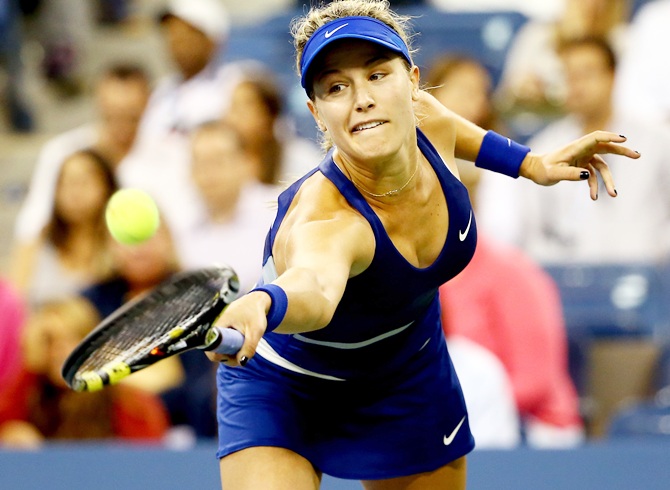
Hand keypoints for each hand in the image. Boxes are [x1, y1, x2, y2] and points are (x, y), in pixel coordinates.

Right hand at [205, 291, 270, 366]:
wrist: (257, 302)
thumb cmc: (255, 314)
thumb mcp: (256, 331)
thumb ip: (250, 347)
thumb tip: (242, 362)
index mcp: (217, 324)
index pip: (210, 347)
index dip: (220, 356)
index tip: (235, 357)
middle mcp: (213, 327)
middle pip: (214, 351)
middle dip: (227, 358)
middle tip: (243, 357)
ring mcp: (217, 329)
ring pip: (218, 349)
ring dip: (230, 355)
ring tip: (244, 350)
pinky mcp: (221, 332)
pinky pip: (222, 345)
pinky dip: (231, 349)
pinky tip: (241, 346)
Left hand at [519, 131, 639, 199]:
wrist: (535, 171)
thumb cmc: (542, 170)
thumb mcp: (554, 174)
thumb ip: (570, 174)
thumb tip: (587, 176)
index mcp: (576, 147)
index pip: (596, 137)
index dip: (611, 137)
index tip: (624, 140)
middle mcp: (582, 150)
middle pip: (606, 148)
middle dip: (622, 152)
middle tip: (637, 155)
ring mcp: (583, 158)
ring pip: (602, 166)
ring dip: (608, 180)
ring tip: (613, 194)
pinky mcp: (582, 166)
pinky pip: (593, 175)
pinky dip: (594, 186)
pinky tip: (593, 197)